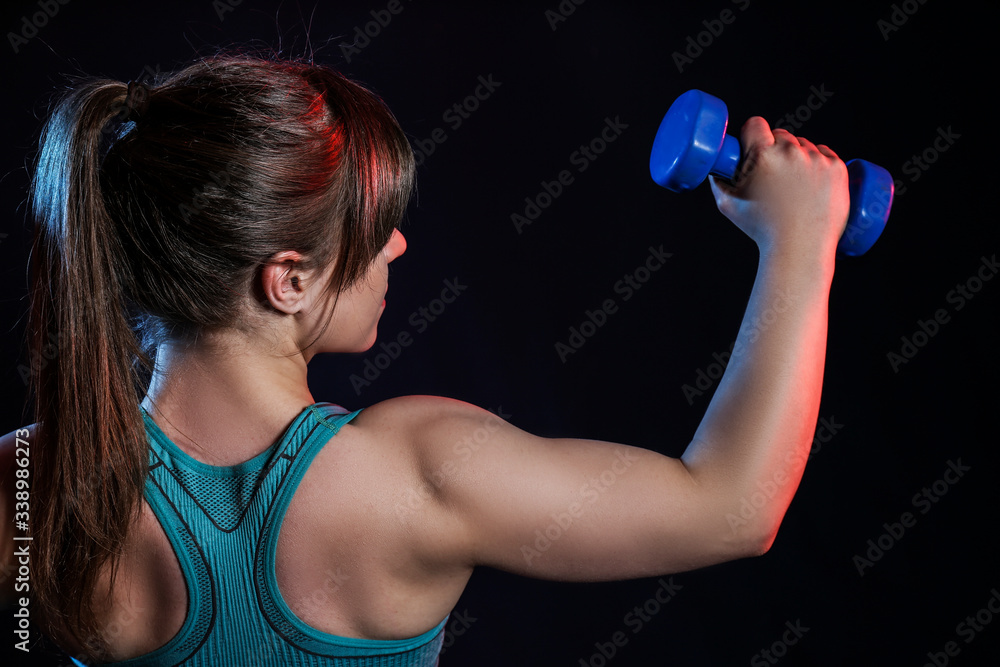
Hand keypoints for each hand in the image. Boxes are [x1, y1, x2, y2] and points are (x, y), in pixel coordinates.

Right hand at [709, 116, 849, 264]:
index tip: (752, 148)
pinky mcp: (836, 167)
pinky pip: (824, 153)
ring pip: (803, 144)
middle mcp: (791, 152)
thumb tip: (716, 168)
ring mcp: (816, 159)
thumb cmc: (763, 229)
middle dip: (775, 149)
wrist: (799, 248)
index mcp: (763, 156)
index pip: (755, 125)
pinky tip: (810, 184)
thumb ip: (718, 181)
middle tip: (772, 175)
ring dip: (797, 157)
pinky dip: (817, 164)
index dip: (751, 136)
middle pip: (780, 134)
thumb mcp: (728, 205)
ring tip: (792, 187)